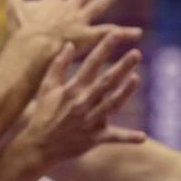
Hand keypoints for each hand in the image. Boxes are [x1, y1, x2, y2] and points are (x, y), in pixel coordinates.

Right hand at [6, 0, 142, 52]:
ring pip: (99, 5)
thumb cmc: (21, 31)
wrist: (33, 47)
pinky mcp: (88, 37)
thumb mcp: (13, 6)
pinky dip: (124, 33)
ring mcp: (80, 21)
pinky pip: (109, 33)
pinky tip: (138, 32)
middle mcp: (69, 8)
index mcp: (52, 1)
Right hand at [15, 33, 146, 168]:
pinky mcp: (94, 139)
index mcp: (72, 90)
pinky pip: (113, 138)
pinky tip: (143, 137)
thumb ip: (58, 66)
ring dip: (125, 92)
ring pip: (112, 105)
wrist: (37, 146)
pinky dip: (128, 138)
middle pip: (106, 83)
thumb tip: (69, 44)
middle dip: (121, 67)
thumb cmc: (42, 115)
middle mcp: (82, 104)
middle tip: (136, 54)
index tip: (115, 34)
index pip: (91, 64)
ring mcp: (89, 122)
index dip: (104, 48)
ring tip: (136, 78)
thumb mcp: (46, 88)